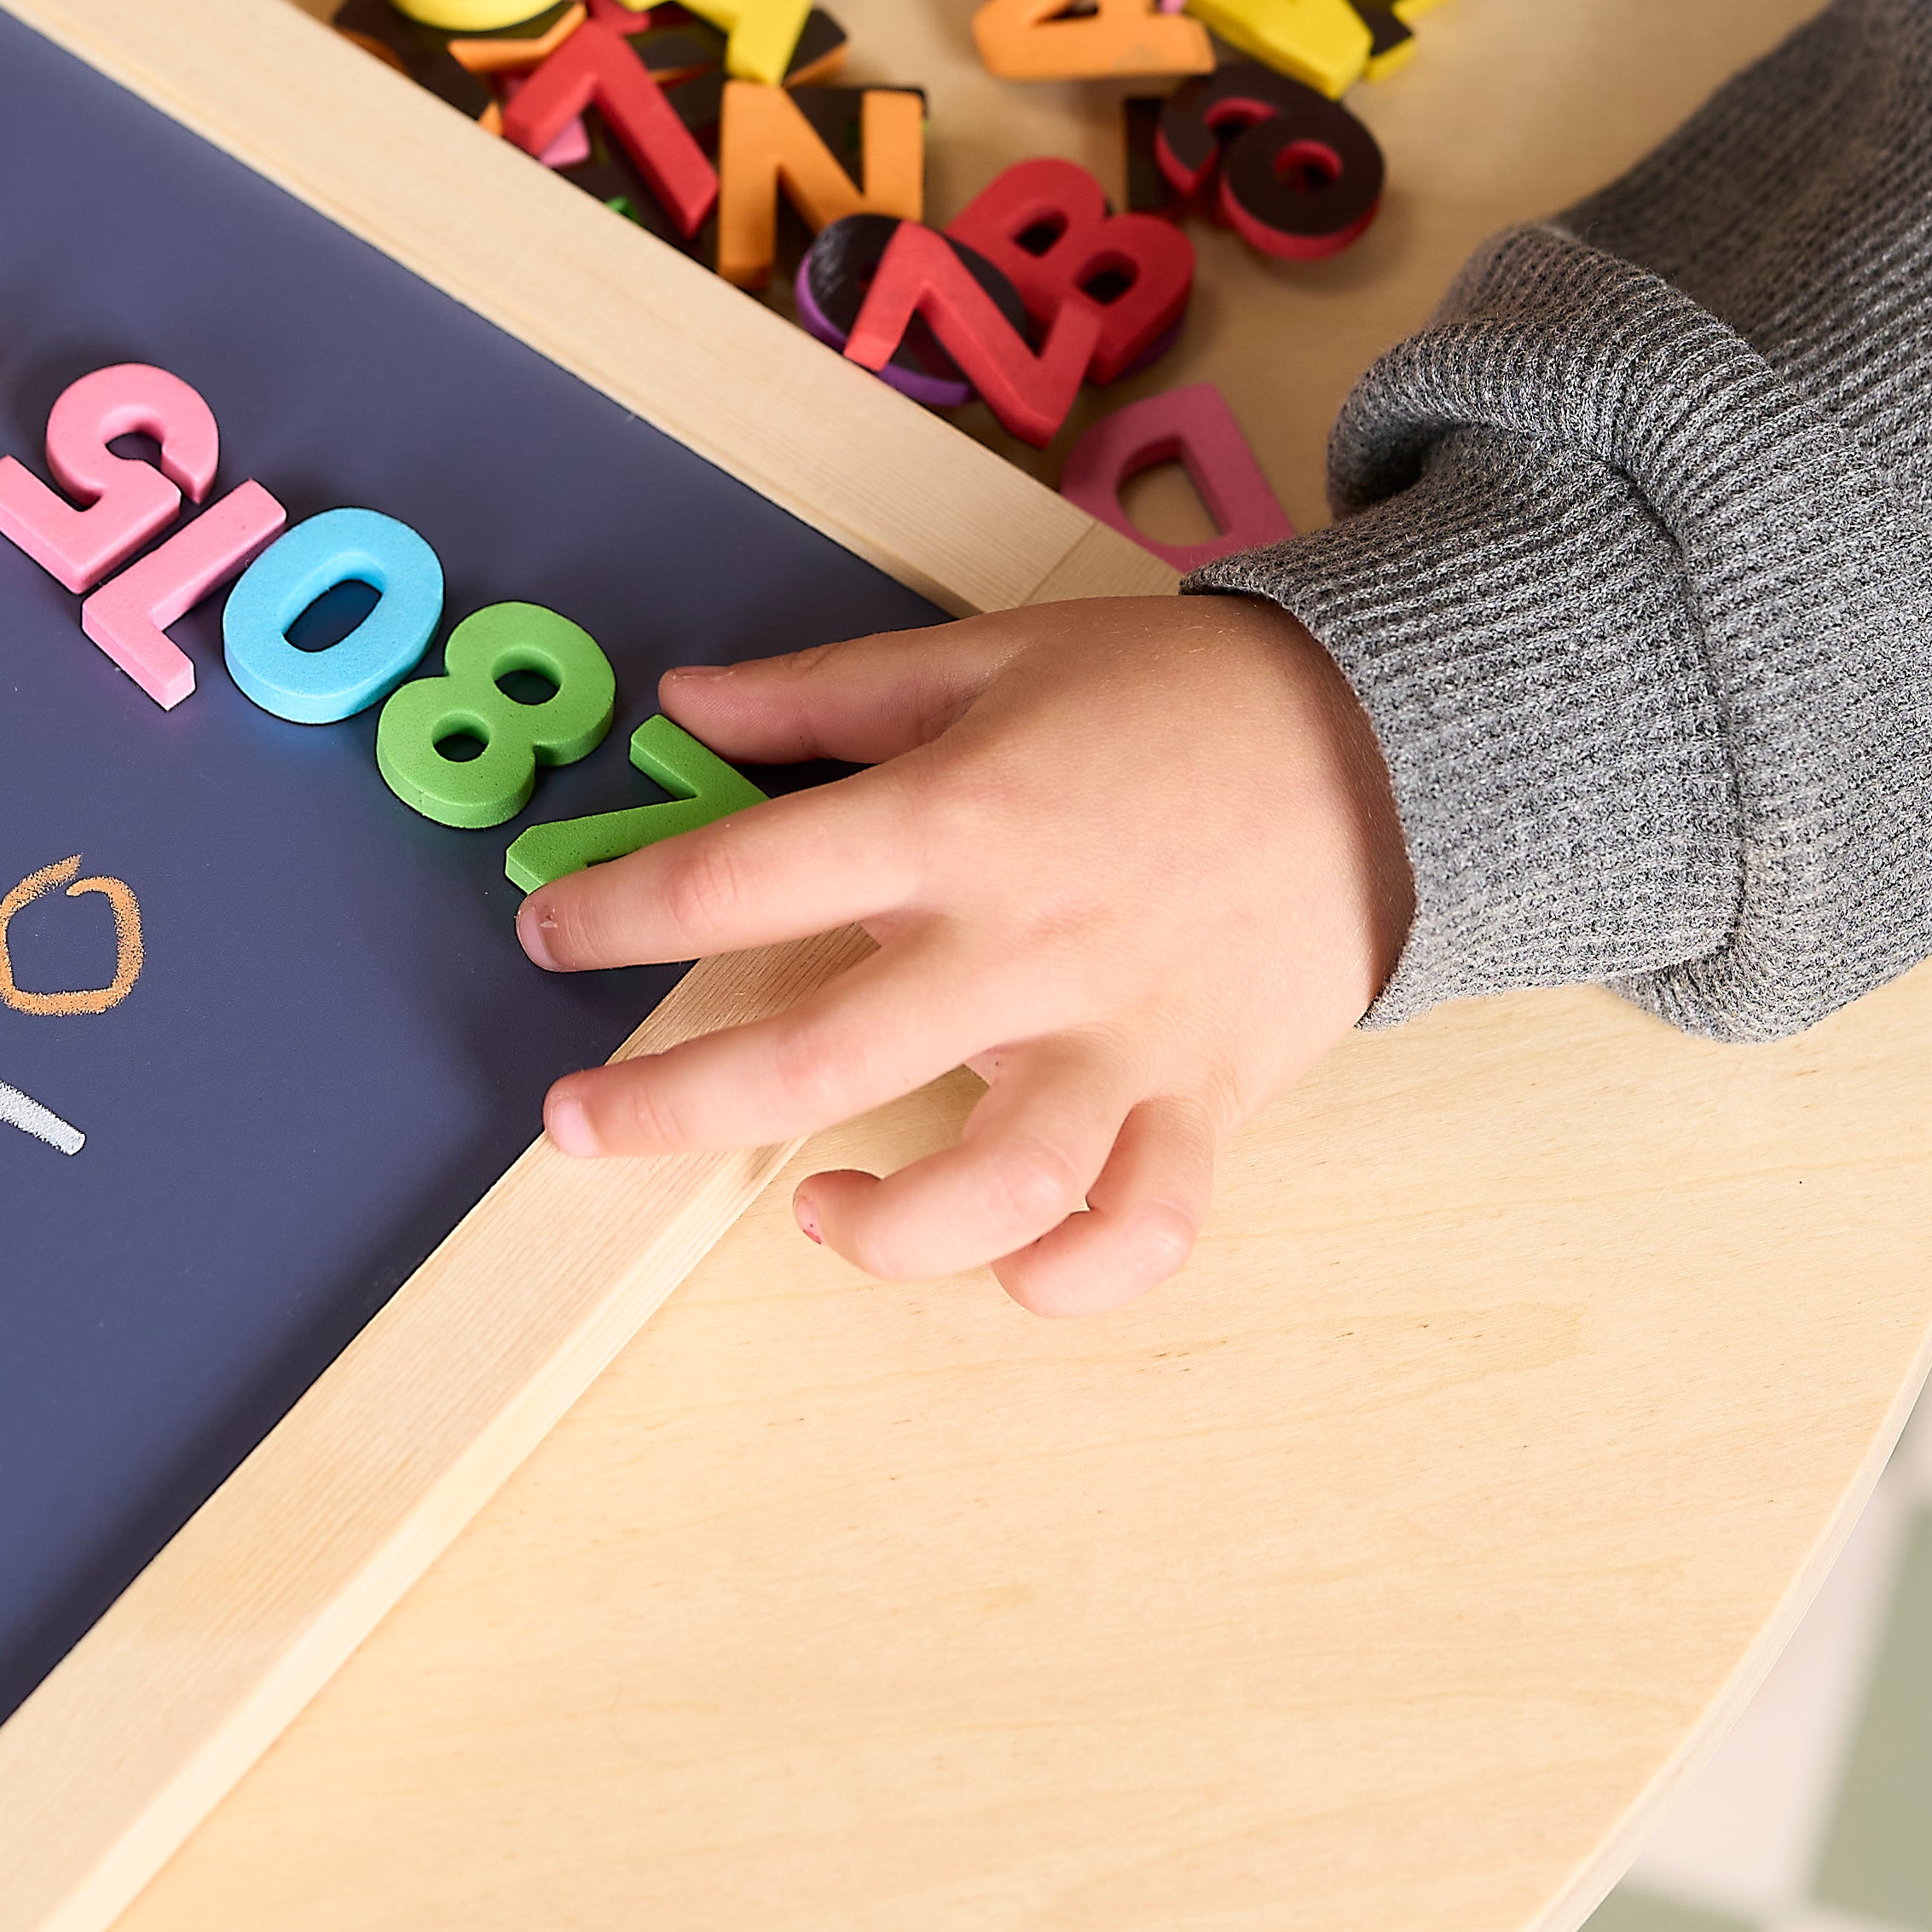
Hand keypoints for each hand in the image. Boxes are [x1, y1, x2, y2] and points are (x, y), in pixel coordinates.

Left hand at [518, 596, 1408, 1313]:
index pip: (741, 878)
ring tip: (814, 1211)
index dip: (618, 911)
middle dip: (664, 1106)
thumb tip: (682, 700)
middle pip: (808, 1062)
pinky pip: (1138, 1230)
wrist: (1383, 739)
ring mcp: (1119, 1038)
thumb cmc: (1171, 694)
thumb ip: (824, 692)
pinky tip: (997, 1263)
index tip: (548, 934)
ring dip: (878, 1228)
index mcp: (958, 818)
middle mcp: (1025, 945)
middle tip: (578, 1123)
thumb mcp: (989, 656)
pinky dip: (1067, 1274)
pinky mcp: (1201, 1098)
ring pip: (985, 1188)